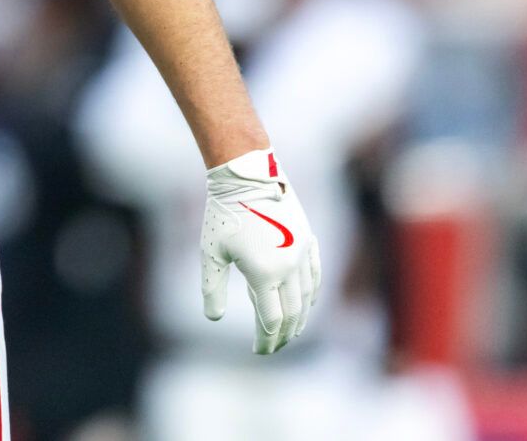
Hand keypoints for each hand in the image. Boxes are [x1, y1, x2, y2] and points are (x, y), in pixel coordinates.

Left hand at [200, 148, 320, 353]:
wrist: (247, 176)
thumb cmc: (223, 213)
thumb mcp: (211, 253)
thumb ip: (212, 288)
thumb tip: (213, 318)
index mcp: (264, 274)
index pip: (271, 320)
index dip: (266, 340)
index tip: (258, 351)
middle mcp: (289, 268)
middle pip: (292, 314)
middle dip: (283, 335)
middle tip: (273, 347)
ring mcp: (303, 254)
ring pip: (306, 297)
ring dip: (299, 318)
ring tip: (290, 332)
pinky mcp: (309, 240)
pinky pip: (315, 276)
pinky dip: (311, 295)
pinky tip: (306, 303)